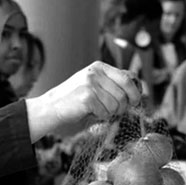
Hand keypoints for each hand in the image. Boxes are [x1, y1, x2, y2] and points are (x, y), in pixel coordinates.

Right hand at [25, 62, 142, 139]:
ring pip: (117, 105)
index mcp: (98, 67)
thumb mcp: (93, 86)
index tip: (134, 101)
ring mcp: (91, 84)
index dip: (135, 91)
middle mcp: (95, 72)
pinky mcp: (87, 97)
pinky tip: (88, 113)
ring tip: (97, 111)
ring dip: (110, 113)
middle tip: (115, 112)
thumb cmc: (73, 101)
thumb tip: (137, 91)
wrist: (49, 108)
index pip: (127, 77)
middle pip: (125, 92)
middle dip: (124, 106)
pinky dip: (100, 117)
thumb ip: (112, 85)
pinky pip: (106, 112)